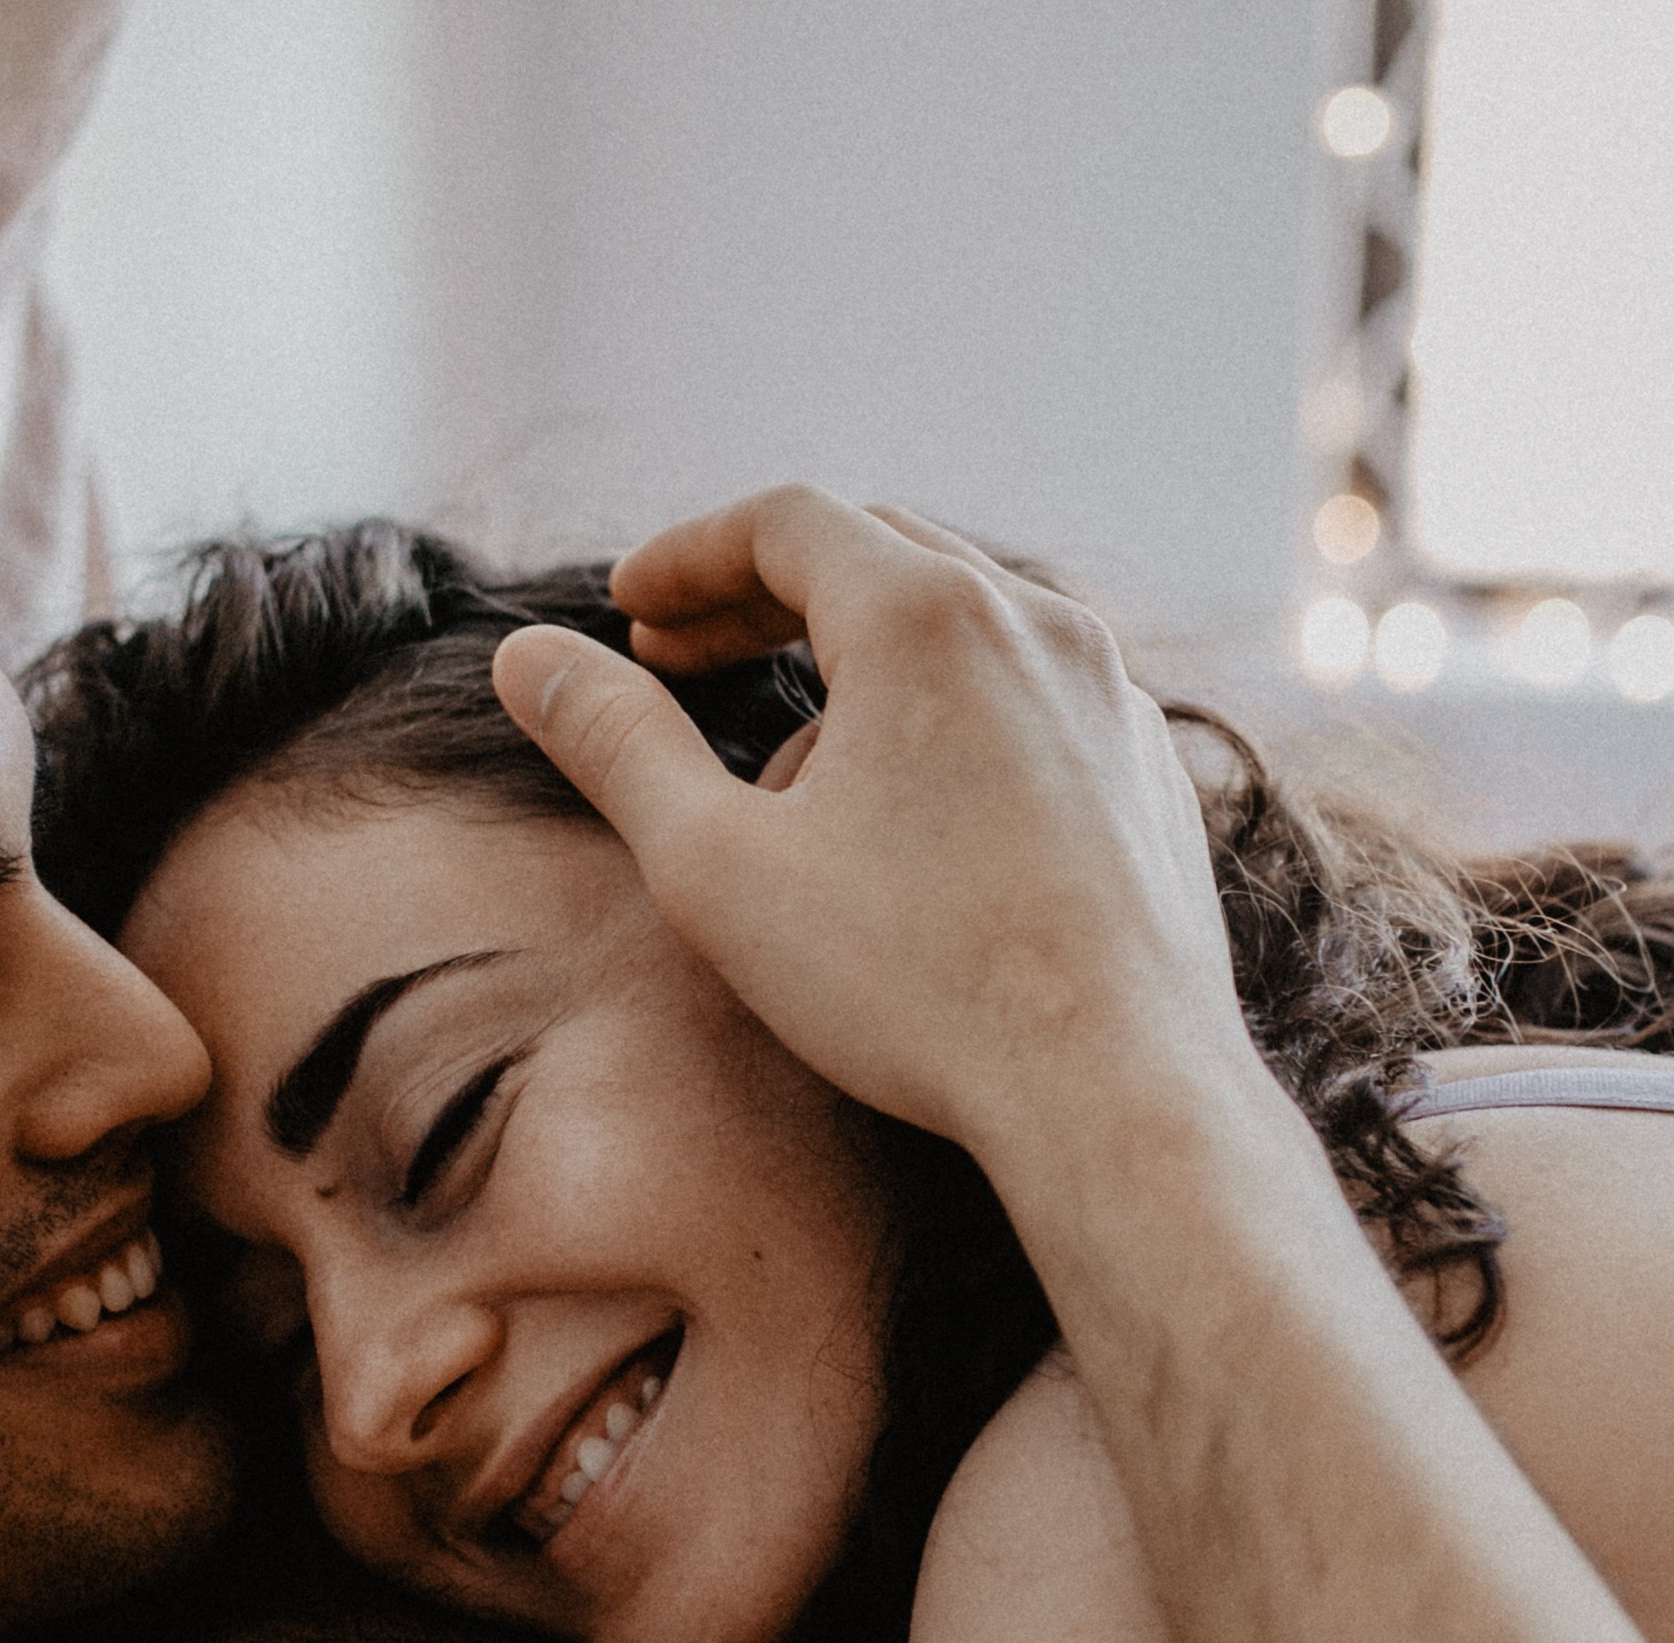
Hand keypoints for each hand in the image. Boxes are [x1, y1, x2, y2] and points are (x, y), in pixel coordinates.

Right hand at [489, 487, 1249, 1152]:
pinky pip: (1031, 700)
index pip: (785, 520)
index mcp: (924, 613)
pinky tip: (910, 823)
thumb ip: (615, 743)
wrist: (1114, 1091)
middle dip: (765, 595)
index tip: (629, 609)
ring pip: (963, 625)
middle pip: (878, 550)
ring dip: (859, 661)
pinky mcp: (1148, 768)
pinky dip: (950, 717)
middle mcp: (1036, 621)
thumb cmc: (912, 984)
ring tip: (788, 767)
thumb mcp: (717, 865)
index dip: (687, 556)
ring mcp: (1109, 693)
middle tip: (681, 658)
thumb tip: (526, 658)